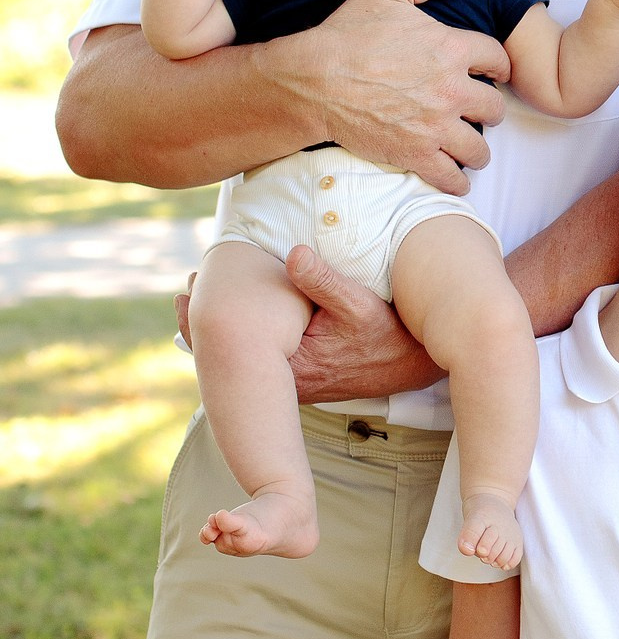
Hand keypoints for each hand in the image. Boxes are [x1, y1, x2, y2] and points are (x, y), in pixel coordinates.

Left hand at [178, 252, 440, 401]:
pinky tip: (239, 320)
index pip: (233, 350)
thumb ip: (324, 280)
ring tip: (202, 301)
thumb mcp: (359, 304)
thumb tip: (293, 254)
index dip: (203, 322)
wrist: (411, 366)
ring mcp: (293, 384)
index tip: (188, 291)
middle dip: (206, 324)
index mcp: (292, 365)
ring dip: (226, 333)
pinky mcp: (302, 380)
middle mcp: (288, 381)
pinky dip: (247, 342)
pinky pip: (263, 362)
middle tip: (189, 290)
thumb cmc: (386, 335)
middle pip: (231, 359)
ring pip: (246, 362)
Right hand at [303, 0, 514, 192]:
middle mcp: (452, 89)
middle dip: (488, 110)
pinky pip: (452, 177)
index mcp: (452, 49)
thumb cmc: (347, 34)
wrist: (315, 80)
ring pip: (479, 148)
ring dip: (476, 148)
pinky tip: (455, 176)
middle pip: (494, 108)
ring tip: (468, 146)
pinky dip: (457, 180)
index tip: (492, 73)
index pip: (498, 60)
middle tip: (478, 111)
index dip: (497, 66)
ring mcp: (436, 126)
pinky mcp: (416, 154)